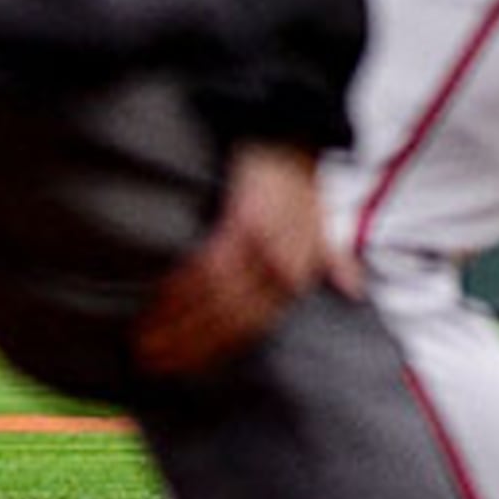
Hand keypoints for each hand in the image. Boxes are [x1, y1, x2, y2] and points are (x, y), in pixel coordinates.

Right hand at [135, 141, 362, 373]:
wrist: (286, 133)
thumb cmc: (302, 180)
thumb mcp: (327, 221)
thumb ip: (335, 259)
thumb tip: (354, 291)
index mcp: (299, 272)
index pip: (251, 326)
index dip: (216, 349)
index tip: (186, 366)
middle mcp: (281, 268)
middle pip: (228, 319)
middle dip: (188, 344)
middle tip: (154, 362)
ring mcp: (259, 249)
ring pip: (213, 300)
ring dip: (175, 322)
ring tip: (144, 339)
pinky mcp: (239, 226)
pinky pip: (204, 267)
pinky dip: (178, 288)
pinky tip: (156, 300)